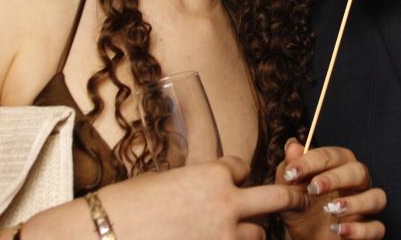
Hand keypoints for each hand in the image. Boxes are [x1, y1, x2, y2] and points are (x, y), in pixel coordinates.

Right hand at [97, 155, 307, 239]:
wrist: (101, 234)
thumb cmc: (124, 206)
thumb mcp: (164, 181)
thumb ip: (193, 184)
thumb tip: (201, 189)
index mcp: (212, 175)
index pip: (241, 167)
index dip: (234, 174)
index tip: (230, 179)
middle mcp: (227, 204)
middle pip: (277, 198)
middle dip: (290, 197)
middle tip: (299, 197)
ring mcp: (224, 238)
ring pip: (259, 235)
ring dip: (250, 233)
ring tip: (231, 233)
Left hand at [278, 139, 385, 238]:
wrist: (305, 239)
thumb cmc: (301, 209)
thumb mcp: (289, 190)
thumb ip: (290, 168)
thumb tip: (292, 145)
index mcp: (339, 167)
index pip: (332, 155)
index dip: (312, 161)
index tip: (291, 173)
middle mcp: (357, 184)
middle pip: (359, 171)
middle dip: (336, 178)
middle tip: (313, 188)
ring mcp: (365, 208)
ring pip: (376, 197)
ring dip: (355, 202)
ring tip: (331, 209)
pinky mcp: (369, 230)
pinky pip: (377, 228)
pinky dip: (360, 229)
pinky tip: (339, 230)